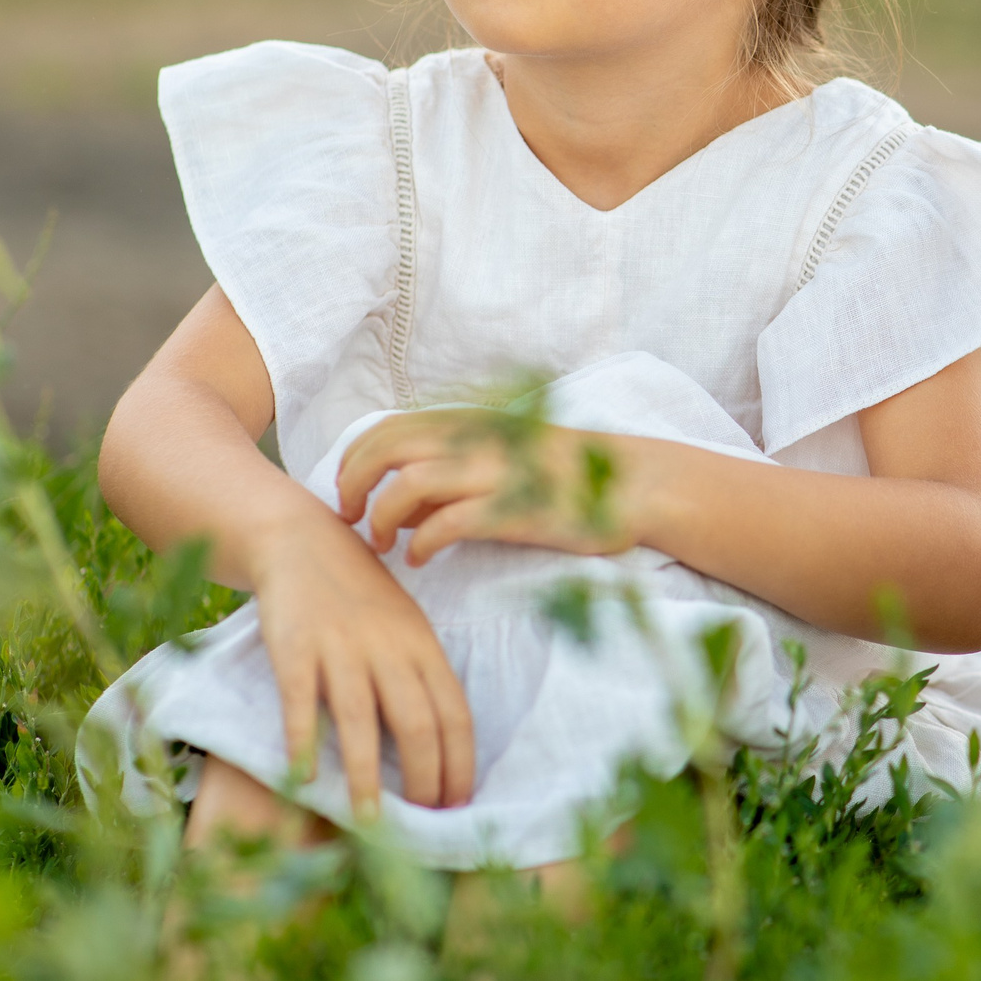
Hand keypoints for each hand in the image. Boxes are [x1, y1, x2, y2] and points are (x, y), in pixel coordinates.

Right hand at [245, 508, 474, 815]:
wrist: (302, 541)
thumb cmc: (360, 596)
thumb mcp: (405, 629)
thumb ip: (420, 678)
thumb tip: (440, 748)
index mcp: (422, 646)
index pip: (454, 714)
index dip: (460, 764)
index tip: (460, 804)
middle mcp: (388, 649)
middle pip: (417, 724)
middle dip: (425, 780)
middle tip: (422, 821)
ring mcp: (341, 648)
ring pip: (362, 721)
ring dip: (367, 778)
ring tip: (370, 824)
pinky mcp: (295, 648)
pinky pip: (300, 703)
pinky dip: (304, 744)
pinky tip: (305, 780)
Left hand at [335, 409, 645, 564]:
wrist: (633, 485)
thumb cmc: (564, 475)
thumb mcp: (503, 455)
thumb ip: (452, 464)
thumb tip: (399, 494)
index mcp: (471, 422)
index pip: (387, 427)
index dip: (354, 458)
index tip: (348, 491)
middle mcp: (477, 440)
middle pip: (386, 449)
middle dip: (353, 484)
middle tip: (350, 518)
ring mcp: (495, 473)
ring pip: (409, 484)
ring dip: (382, 517)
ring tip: (382, 543)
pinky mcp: (513, 510)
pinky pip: (447, 524)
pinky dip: (421, 543)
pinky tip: (419, 558)